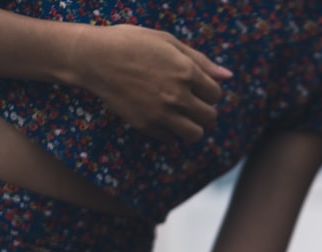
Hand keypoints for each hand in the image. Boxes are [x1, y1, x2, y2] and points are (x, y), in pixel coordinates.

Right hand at [70, 24, 231, 141]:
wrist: (94, 57)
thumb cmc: (131, 43)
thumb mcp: (168, 42)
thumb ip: (200, 60)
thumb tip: (228, 76)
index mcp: (186, 72)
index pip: (216, 94)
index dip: (209, 92)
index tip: (197, 88)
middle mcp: (178, 95)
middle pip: (210, 117)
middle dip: (205, 112)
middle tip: (193, 105)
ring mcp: (162, 112)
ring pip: (195, 134)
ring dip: (193, 127)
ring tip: (183, 118)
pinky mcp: (145, 125)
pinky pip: (171, 139)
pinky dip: (170, 132)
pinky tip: (162, 118)